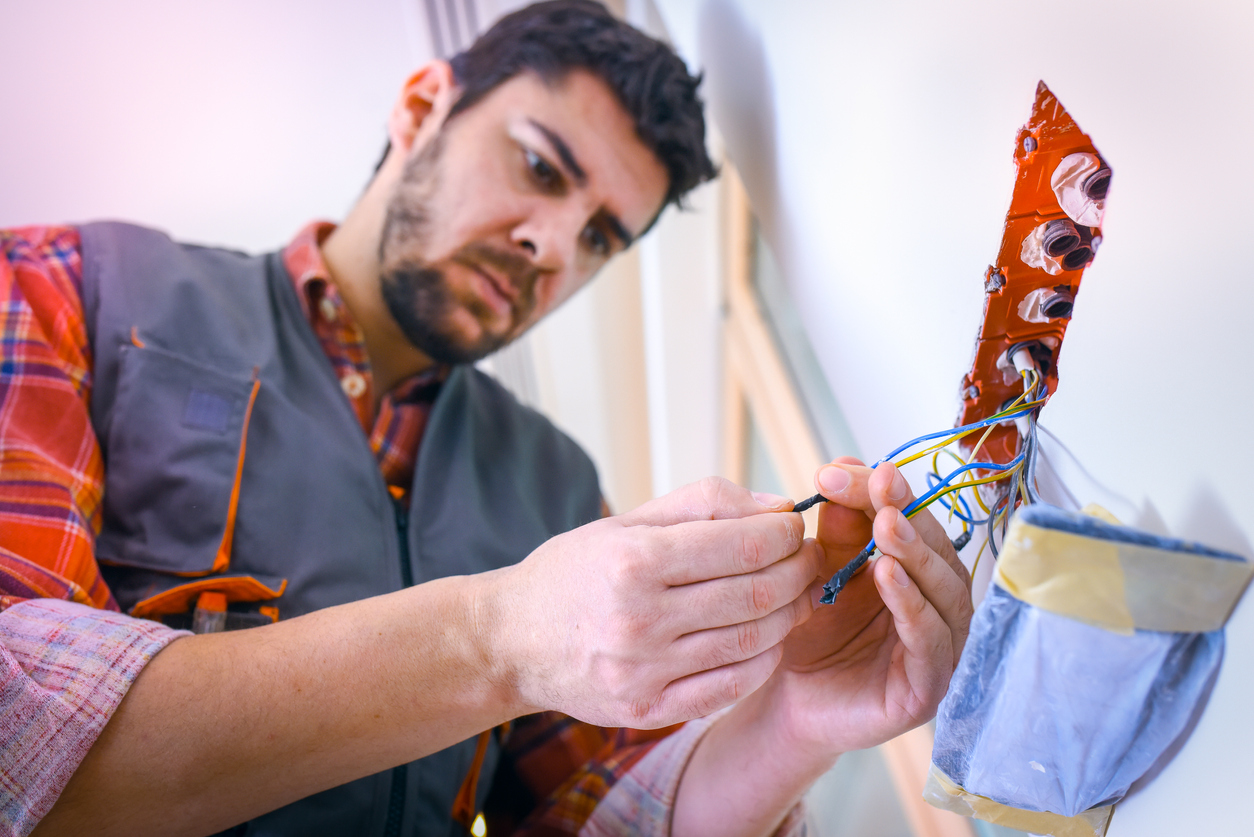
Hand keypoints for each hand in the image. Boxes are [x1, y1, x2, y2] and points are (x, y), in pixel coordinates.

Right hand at [487, 476, 822, 728]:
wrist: (512, 642)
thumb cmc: (574, 572)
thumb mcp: (626, 522)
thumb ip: (703, 505)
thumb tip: (776, 506)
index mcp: (634, 561)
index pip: (743, 546)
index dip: (784, 534)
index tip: (794, 526)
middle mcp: (639, 618)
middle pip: (756, 593)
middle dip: (797, 571)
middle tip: (806, 559)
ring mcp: (644, 671)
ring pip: (751, 641)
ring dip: (789, 615)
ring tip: (793, 595)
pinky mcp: (648, 709)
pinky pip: (730, 685)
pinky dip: (763, 660)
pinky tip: (767, 638)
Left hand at [769, 457, 972, 755]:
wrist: (785, 702)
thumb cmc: (808, 635)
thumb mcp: (817, 572)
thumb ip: (835, 531)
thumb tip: (843, 465)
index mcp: (914, 572)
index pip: (912, 520)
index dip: (888, 491)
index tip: (846, 470)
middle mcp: (936, 605)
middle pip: (936, 551)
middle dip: (909, 514)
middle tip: (879, 488)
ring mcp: (938, 648)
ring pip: (945, 593)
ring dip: (917, 555)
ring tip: (886, 526)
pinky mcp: (927, 688)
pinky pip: (929, 641)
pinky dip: (912, 606)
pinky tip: (888, 576)